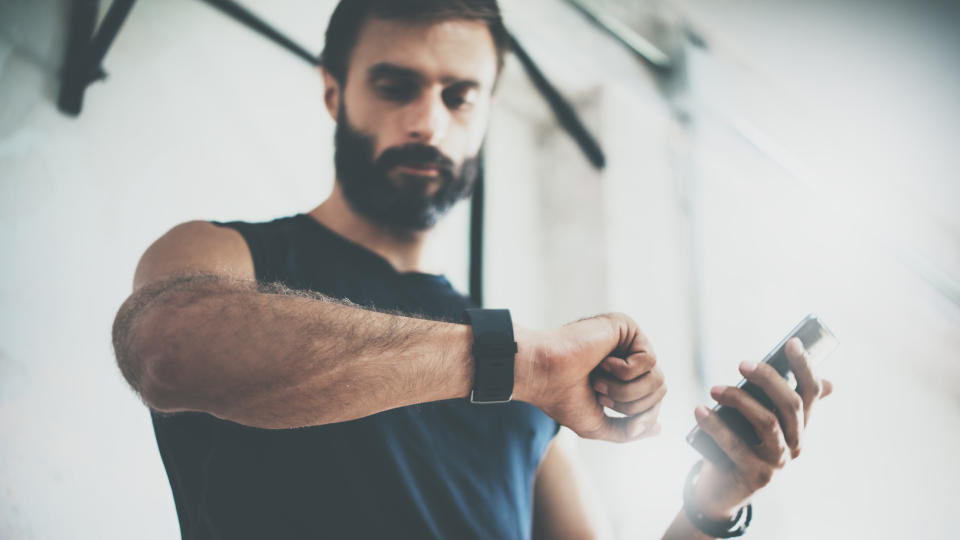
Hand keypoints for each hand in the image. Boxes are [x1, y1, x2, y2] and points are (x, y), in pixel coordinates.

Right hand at [515, 313, 666, 442]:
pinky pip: (648, 360)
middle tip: (599, 394)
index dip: (641, 415)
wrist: (542, 375)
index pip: (653, 399)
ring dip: (625, 390)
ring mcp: (627, 341)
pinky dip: (623, 371)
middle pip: (660, 390)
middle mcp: (627, 357)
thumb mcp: (597, 424)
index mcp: (621, 377)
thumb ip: (627, 430)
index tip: (610, 412)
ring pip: (657, 378)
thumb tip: (657, 428)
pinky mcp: (627, 327)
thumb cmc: (562, 397)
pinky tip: (601, 362)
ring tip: (599, 381)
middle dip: (630, 404)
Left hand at [689, 338, 833, 518]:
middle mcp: (795, 444)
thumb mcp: (760, 422)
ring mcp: (778, 462)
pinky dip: (715, 426)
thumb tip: (824, 382)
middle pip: (790, 405)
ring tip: (713, 388)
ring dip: (739, 400)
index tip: (792, 343)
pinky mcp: (755, 476)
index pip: (811, 393)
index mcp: (799, 426)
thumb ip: (778, 401)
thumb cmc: (741, 445)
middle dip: (767, 379)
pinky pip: (735, 446)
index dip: (805, 367)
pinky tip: (699, 411)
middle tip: (741, 364)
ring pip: (767, 423)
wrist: (722, 489)